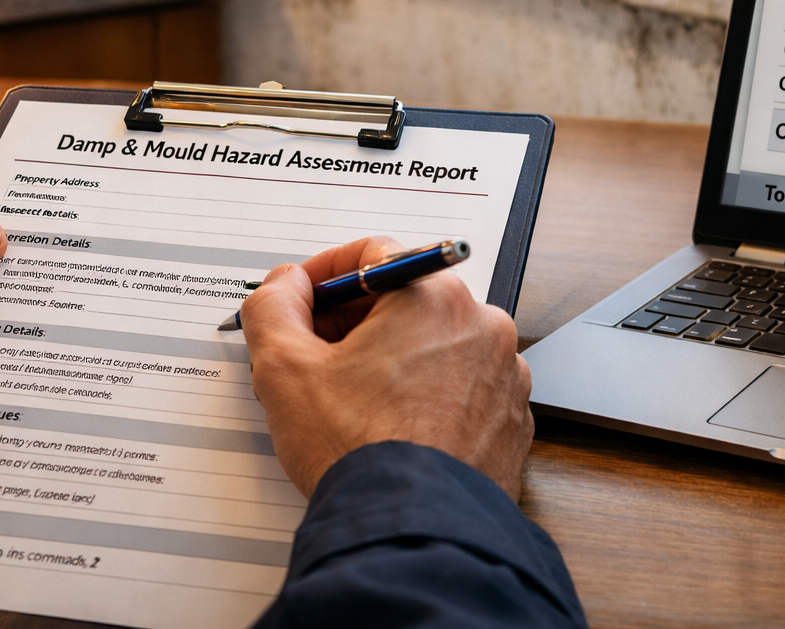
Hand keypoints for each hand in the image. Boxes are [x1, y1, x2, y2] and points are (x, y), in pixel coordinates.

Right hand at [242, 237, 533, 499]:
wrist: (411, 531)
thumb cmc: (359, 450)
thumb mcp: (284, 369)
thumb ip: (273, 307)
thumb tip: (284, 285)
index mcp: (433, 296)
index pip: (372, 254)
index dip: (322, 275)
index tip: (300, 300)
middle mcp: (482, 326)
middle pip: (406, 299)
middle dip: (355, 322)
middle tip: (315, 356)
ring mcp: (504, 375)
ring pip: (435, 345)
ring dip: (393, 360)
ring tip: (352, 403)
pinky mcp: (511, 420)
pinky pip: (462, 389)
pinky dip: (429, 397)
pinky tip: (393, 428)